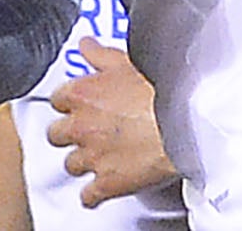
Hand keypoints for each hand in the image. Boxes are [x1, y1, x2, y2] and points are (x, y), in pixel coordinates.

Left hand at [48, 41, 177, 205]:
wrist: (185, 122)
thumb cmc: (162, 91)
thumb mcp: (128, 60)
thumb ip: (100, 55)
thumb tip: (86, 45)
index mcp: (81, 94)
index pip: (57, 99)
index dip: (69, 102)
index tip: (77, 104)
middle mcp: (80, 126)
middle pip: (56, 134)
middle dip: (69, 133)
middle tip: (85, 130)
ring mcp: (92, 157)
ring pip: (70, 165)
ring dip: (81, 162)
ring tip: (96, 156)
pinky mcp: (107, 183)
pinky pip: (88, 196)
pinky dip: (93, 195)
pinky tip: (99, 190)